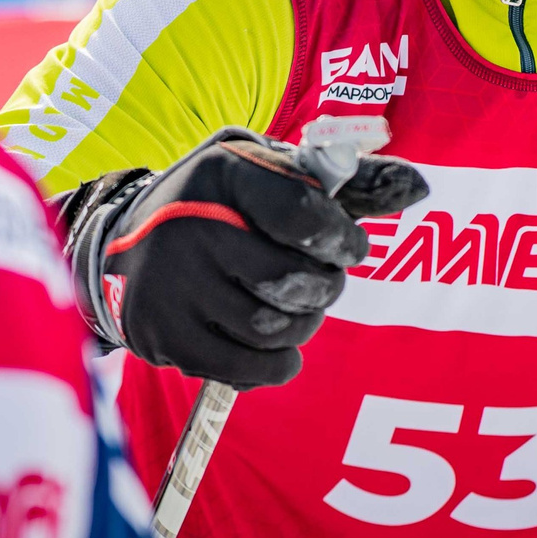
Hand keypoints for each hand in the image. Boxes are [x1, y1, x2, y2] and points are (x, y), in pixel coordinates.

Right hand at [59, 129, 427, 388]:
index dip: (340, 240)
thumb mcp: (261, 169)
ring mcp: (171, 286)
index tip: (351, 250)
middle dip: (324, 289)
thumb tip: (417, 186)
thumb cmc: (217, 205)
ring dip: (302, 327)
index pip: (299, 214)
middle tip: (324, 284)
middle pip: (289, 281)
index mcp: (222, 173)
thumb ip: (334, 178)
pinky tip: (282, 350)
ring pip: (270, 329)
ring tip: (299, 311)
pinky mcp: (162, 336)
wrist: (119, 246)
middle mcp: (190, 227)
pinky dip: (276, 366)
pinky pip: (242, 368)